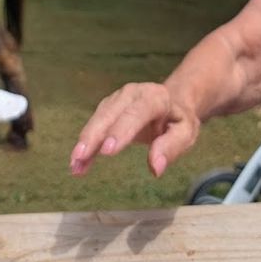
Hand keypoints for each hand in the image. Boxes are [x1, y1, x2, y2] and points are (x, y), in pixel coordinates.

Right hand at [69, 82, 199, 177]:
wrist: (171, 102)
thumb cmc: (178, 120)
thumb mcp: (186, 133)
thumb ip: (172, 147)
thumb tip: (155, 168)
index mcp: (154, 97)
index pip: (137, 112)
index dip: (121, 131)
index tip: (107, 151)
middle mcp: (132, 93)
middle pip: (110, 114)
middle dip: (94, 135)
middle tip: (80, 156)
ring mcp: (117, 99)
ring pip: (98, 119)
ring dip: (85, 141)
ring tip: (74, 164)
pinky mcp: (107, 108)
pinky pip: (94, 126)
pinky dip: (85, 144)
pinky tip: (76, 163)